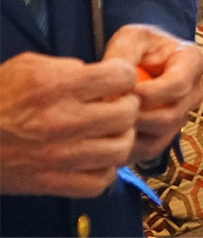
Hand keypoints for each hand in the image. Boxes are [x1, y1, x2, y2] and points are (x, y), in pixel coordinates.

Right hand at [0, 51, 139, 197]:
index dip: (123, 77)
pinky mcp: (51, 182)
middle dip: (127, 106)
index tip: (116, 81)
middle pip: (127, 114)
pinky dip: (103, 170)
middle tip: (116, 106)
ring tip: (108, 133)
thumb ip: (67, 67)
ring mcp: (60, 155)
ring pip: (120, 148)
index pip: (121, 78)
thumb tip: (99, 75)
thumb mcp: (27, 67)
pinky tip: (94, 159)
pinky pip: (99, 181)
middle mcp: (63, 121)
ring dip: (120, 138)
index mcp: (57, 87)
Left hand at [103, 23, 202, 162]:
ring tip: (104, 122)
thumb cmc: (136, 46)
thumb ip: (123, 55)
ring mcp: (182, 117)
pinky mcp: (165, 136)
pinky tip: (106, 135)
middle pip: (171, 116)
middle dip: (136, 116)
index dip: (149, 93)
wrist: (139, 60)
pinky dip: (126, 146)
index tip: (123, 91)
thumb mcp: (130, 38)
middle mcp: (193, 93)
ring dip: (130, 132)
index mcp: (193, 63)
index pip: (178, 86)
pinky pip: (148, 150)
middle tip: (106, 112)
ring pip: (160, 136)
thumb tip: (115, 88)